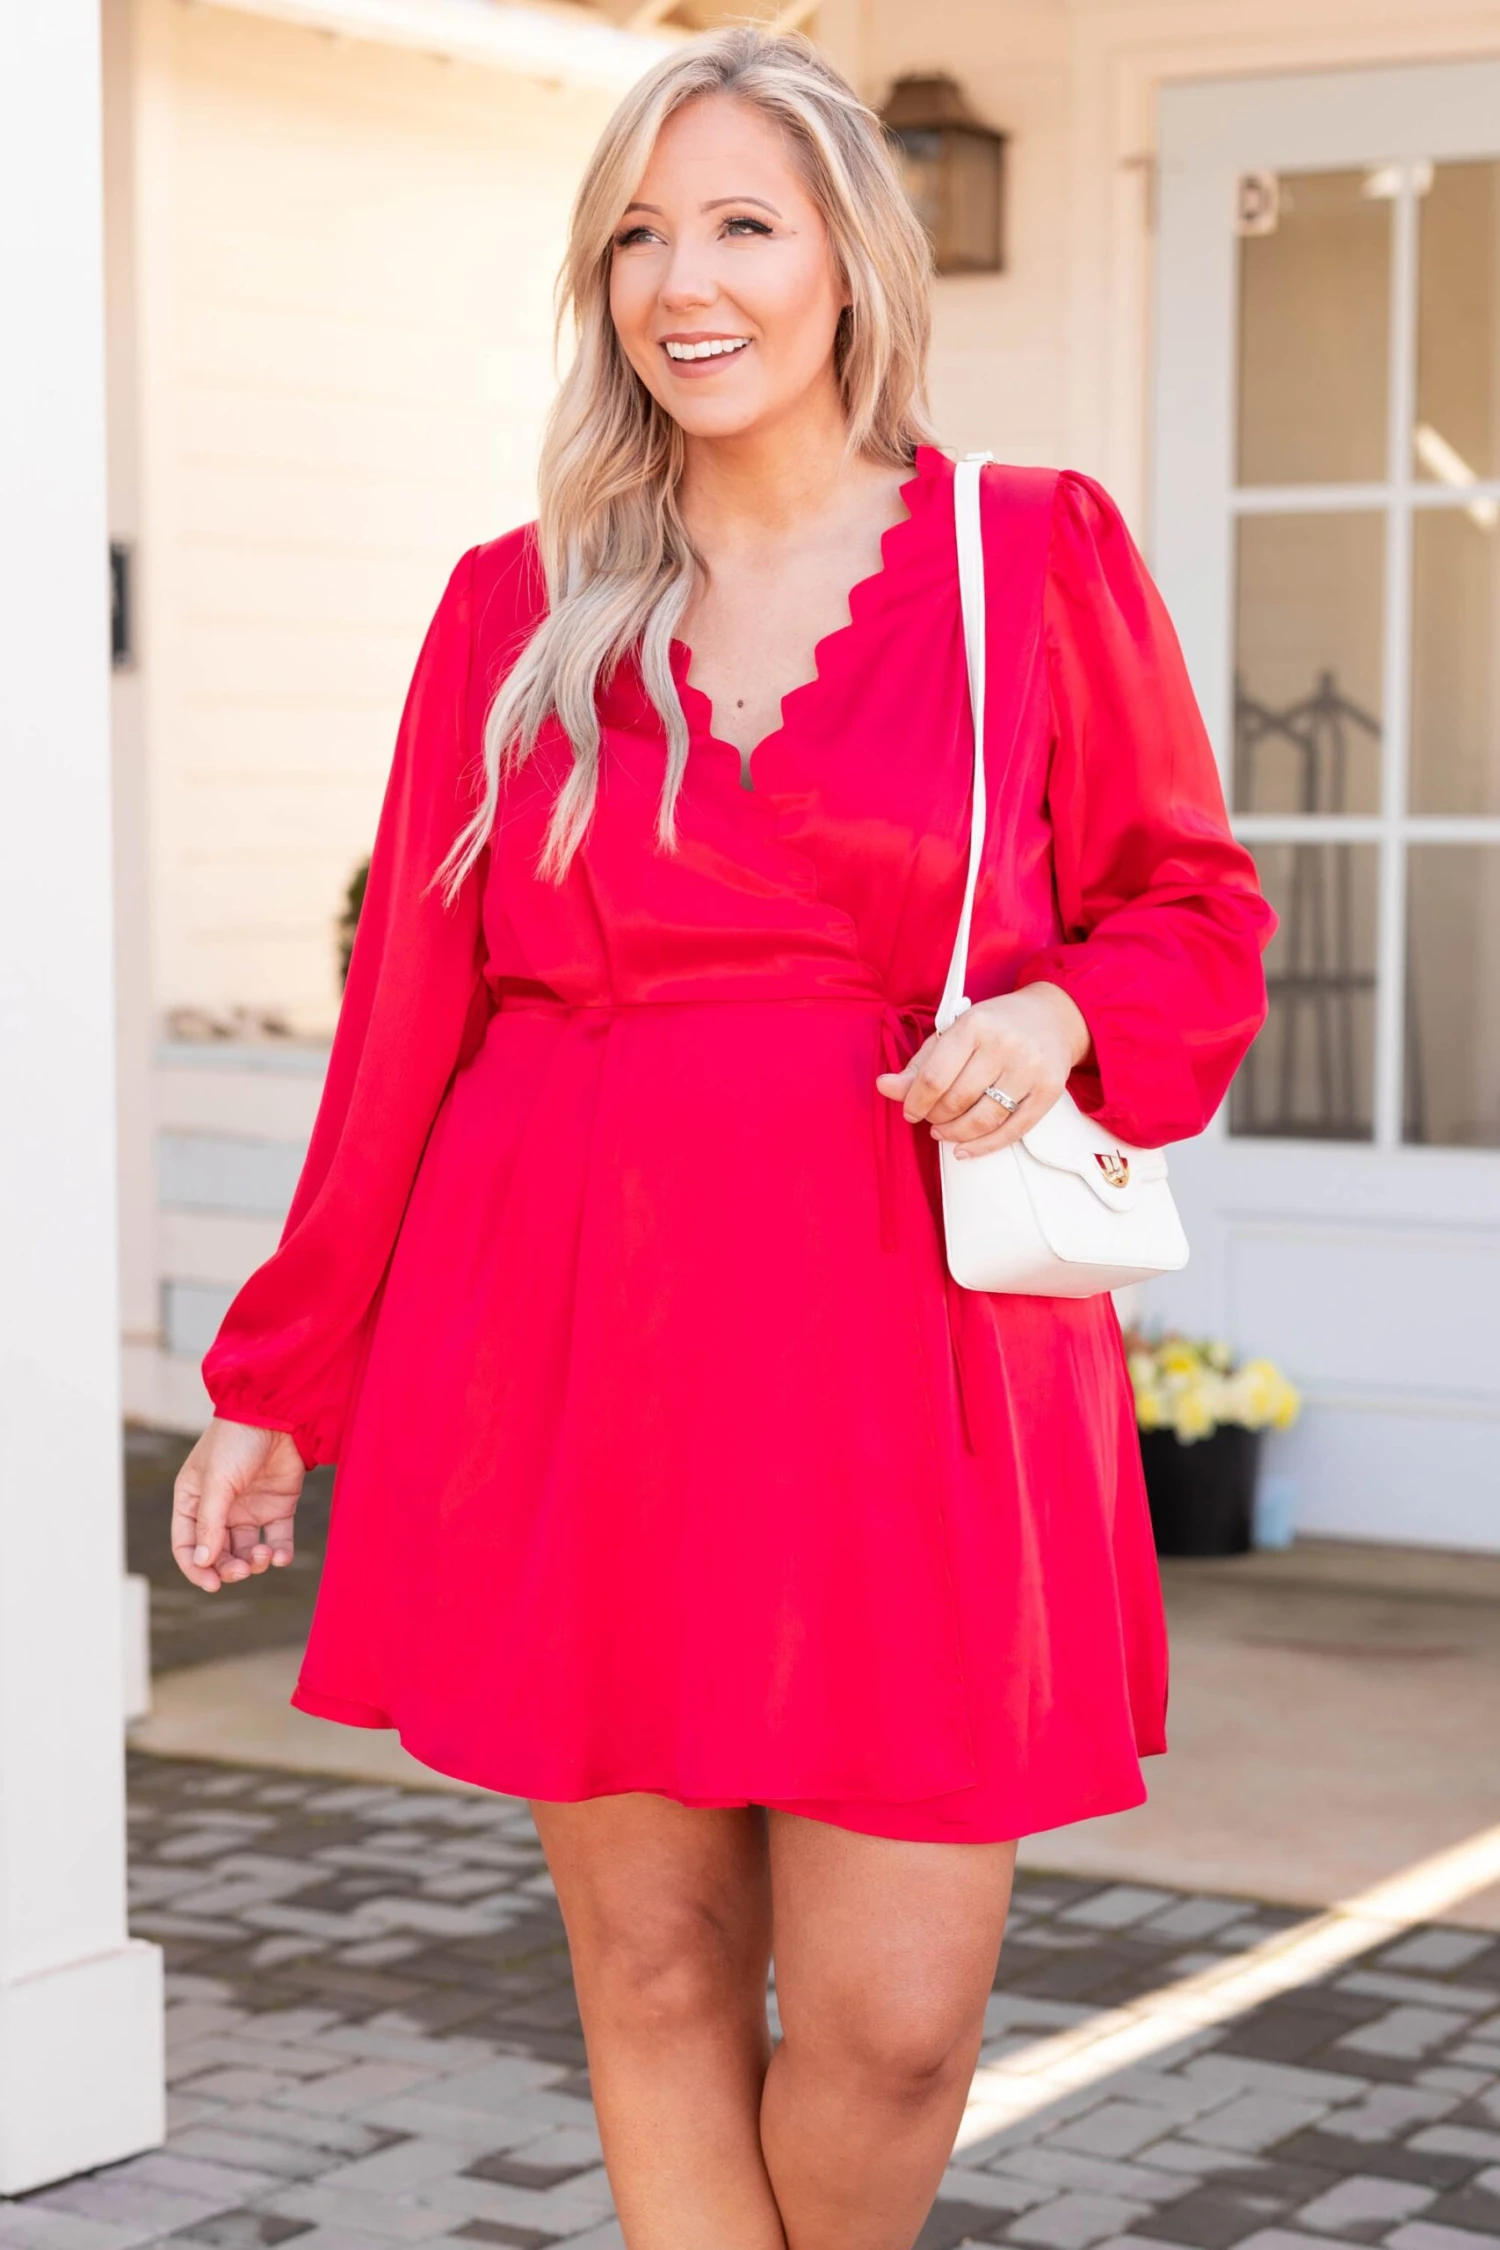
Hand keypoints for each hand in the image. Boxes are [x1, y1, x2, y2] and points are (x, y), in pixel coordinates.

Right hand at [172, 1418, 305, 1592]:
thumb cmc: (237, 1441)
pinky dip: (278, 1553)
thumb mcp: (217, 1481)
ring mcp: (248, 1509)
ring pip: (246, 1552)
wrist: (279, 1413)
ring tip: (264, 1555)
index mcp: (193, 1500)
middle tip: (242, 1571)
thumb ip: (210, 1522)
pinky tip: (280, 1556)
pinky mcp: (277, 1507)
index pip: (187, 1545)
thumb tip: (203, 1562)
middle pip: (218, 1553)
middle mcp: (219, 1509)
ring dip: (254, 1562)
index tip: (212, 1584)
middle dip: (228, 1568)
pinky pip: (276, 1540)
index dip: (197, 1568)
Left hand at [875, 982, 1090, 1158]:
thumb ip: (919, 1064)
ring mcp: (1029, 1069)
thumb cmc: (995, 1026)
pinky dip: (984, 1147)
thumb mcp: (954, 1033)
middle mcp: (1004, 1045)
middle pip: (956, 1101)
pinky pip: (1013, 1130)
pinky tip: (965, 1149)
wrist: (1052, 1017)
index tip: (911, 1112)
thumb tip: (883, 1087)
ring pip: (983, 1120)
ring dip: (956, 1134)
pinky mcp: (1048, 1091)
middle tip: (931, 1118)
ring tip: (944, 1132)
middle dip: (936, 1117)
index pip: (934, 1077)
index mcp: (974, 1024)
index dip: (915, 1102)